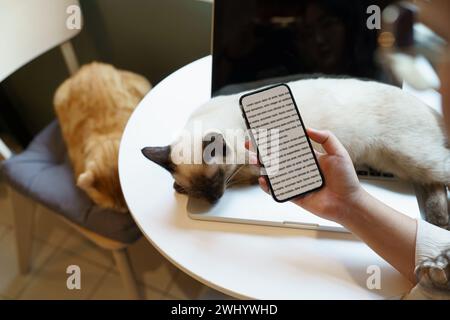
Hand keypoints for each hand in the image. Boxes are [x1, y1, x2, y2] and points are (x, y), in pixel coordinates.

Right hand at [246, 128, 364, 222]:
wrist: (349, 204)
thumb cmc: (346, 180)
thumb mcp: (338, 153)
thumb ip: (325, 137)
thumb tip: (307, 128)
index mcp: (308, 157)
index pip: (288, 145)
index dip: (276, 138)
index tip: (266, 130)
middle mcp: (299, 169)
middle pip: (276, 158)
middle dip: (262, 150)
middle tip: (251, 143)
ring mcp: (294, 182)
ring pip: (273, 173)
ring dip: (261, 165)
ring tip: (255, 159)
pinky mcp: (292, 195)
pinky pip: (276, 190)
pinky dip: (267, 185)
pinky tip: (263, 178)